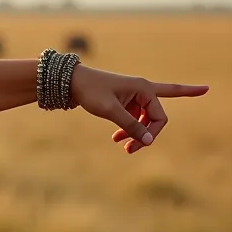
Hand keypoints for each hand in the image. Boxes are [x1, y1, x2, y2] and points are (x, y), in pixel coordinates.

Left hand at [68, 65, 208, 153]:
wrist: (73, 81)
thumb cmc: (92, 91)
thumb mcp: (111, 110)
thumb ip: (131, 126)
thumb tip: (149, 141)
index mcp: (144, 89)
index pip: (159, 117)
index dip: (151, 133)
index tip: (138, 145)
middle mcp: (143, 90)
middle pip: (154, 118)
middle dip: (146, 135)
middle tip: (130, 150)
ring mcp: (134, 95)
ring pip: (143, 120)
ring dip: (134, 133)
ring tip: (123, 148)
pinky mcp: (126, 100)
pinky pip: (133, 117)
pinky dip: (127, 128)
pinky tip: (116, 138)